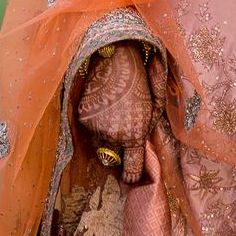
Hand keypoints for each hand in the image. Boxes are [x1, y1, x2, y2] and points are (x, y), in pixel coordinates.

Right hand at [76, 42, 157, 182]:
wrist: (114, 55)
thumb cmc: (140, 79)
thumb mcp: (154, 106)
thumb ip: (147, 131)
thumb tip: (139, 150)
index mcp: (134, 135)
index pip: (132, 170)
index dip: (132, 176)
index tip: (130, 180)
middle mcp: (113, 137)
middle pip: (113, 157)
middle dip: (117, 149)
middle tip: (122, 126)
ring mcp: (95, 127)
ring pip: (100, 142)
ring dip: (105, 132)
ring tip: (113, 106)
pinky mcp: (81, 117)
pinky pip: (90, 128)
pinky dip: (95, 119)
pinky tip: (102, 100)